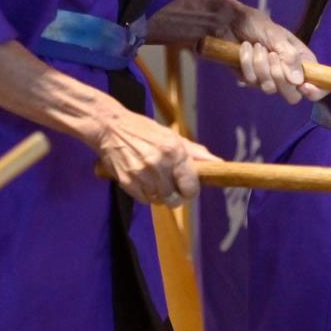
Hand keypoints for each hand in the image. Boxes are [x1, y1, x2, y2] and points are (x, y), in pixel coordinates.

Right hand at [93, 105, 219, 205]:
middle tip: (173, 186)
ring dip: (161, 196)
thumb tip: (218, 163)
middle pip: (175, 198)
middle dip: (176, 195)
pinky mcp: (127, 182)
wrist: (111, 128)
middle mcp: (159, 164)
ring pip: (160, 201)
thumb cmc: (145, 131)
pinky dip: (147, 195)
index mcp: (174, 151)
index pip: (190, 186)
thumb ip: (197, 153)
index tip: (189, 188)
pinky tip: (145, 182)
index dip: (191, 190)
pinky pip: (144, 200)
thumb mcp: (173, 137)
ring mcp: (142, 175)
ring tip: (157, 181)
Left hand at [221, 2, 327, 103]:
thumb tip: (298, 81)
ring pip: (269, 88)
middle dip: (280, 77)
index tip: (303, 86)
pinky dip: (247, 62)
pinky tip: (245, 48)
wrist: (231, 21)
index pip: (319, 85)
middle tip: (272, 55)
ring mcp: (269, 79)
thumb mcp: (276, 35)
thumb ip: (289, 56)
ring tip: (257, 46)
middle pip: (292, 96)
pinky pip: (251, 81)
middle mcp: (288, 74)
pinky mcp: (251, 80)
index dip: (315, 91)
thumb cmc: (258, 24)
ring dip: (260, 65)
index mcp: (302, 62)